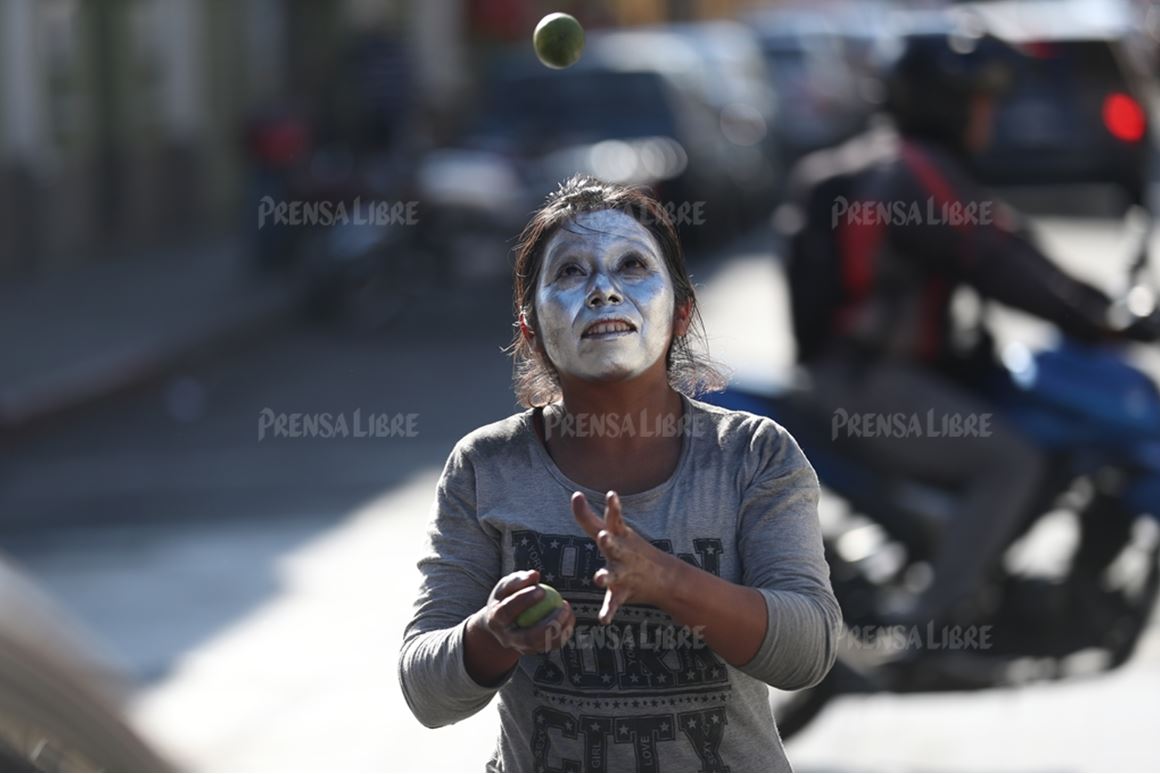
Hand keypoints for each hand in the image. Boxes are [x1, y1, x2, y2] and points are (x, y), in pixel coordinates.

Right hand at [477, 569, 574, 654]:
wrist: (502, 624)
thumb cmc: (505, 599)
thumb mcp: (505, 587)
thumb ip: (517, 580)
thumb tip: (534, 575)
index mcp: (495, 620)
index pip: (507, 612)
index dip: (523, 601)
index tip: (541, 589)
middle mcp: (507, 639)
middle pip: (528, 637)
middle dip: (548, 623)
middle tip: (562, 605)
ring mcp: (521, 648)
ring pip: (543, 644)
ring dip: (559, 628)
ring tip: (567, 608)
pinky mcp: (534, 651)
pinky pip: (552, 645)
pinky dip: (563, 632)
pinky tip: (570, 616)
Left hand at [571, 490, 676, 624]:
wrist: (665, 579)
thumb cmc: (629, 550)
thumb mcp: (612, 532)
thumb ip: (589, 517)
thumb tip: (574, 494)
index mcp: (619, 537)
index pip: (614, 519)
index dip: (613, 507)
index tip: (612, 494)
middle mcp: (621, 553)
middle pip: (613, 546)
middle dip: (608, 542)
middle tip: (603, 537)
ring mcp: (623, 573)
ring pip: (612, 575)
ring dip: (605, 577)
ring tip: (599, 579)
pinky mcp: (622, 592)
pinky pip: (613, 602)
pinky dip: (608, 611)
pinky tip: (603, 619)